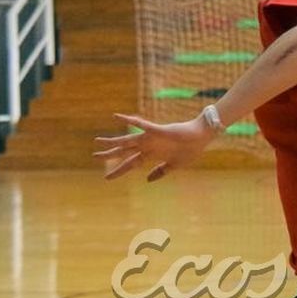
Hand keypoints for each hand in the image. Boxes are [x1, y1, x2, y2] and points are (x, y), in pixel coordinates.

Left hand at [94, 113, 212, 181]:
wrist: (202, 137)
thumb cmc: (190, 150)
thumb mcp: (174, 166)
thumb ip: (160, 172)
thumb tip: (147, 180)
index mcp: (151, 155)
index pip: (130, 164)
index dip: (118, 171)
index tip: (107, 178)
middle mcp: (148, 146)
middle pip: (124, 151)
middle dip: (109, 154)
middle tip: (94, 156)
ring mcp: (151, 138)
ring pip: (127, 140)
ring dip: (113, 141)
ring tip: (98, 141)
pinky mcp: (158, 131)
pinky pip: (141, 125)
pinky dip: (130, 121)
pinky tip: (118, 117)